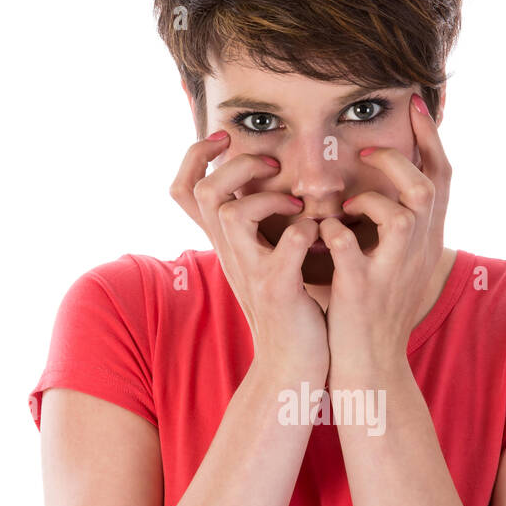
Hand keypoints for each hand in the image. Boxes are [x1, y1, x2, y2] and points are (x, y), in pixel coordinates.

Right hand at [169, 131, 329, 381]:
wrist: (294, 365)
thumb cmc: (291, 309)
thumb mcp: (267, 262)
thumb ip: (264, 227)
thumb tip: (276, 183)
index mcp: (227, 244)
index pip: (184, 190)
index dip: (195, 157)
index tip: (225, 140)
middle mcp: (231, 255)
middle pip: (204, 192)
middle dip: (236, 166)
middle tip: (272, 166)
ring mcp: (252, 274)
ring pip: (231, 214)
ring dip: (267, 199)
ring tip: (297, 207)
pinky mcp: (279, 291)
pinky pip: (285, 248)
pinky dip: (304, 233)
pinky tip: (321, 235)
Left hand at [317, 95, 450, 379]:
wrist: (369, 367)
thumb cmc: (372, 314)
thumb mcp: (394, 265)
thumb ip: (393, 227)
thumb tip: (382, 189)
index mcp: (425, 240)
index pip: (441, 176)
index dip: (430, 137)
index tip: (415, 102)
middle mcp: (417, 251)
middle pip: (427, 185)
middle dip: (399, 157)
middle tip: (368, 149)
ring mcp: (393, 271)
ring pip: (404, 210)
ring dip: (370, 196)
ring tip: (345, 203)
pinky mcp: (363, 290)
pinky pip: (349, 245)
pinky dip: (332, 232)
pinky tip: (320, 235)